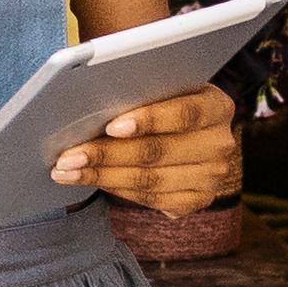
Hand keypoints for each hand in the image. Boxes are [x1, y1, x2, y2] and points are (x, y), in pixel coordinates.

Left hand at [65, 84, 243, 210]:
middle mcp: (220, 143)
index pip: (184, 114)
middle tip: (68, 155)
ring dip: (102, 176)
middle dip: (107, 154)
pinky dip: (116, 188)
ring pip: (150, 180)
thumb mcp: (163, 87)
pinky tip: (91, 180)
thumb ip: (141, 89)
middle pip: (159, 152)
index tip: (110, 126)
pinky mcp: (197, 200)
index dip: (148, 120)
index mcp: (218, 107)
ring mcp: (212, 176)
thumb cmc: (165, 99)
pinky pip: (151, 199)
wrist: (188, 130)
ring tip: (66, 170)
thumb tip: (89, 99)